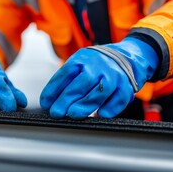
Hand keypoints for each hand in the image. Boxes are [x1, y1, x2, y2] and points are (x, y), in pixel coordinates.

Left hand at [40, 37, 158, 118]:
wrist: (124, 57)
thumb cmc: (95, 65)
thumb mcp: (79, 65)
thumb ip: (65, 81)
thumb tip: (50, 102)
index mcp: (82, 58)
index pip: (65, 73)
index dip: (54, 89)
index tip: (46, 103)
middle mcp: (98, 65)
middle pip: (82, 83)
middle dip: (67, 99)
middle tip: (57, 113)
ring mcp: (114, 75)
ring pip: (100, 91)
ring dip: (85, 105)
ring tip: (73, 114)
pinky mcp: (126, 86)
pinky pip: (118, 99)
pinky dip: (109, 109)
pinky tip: (99, 114)